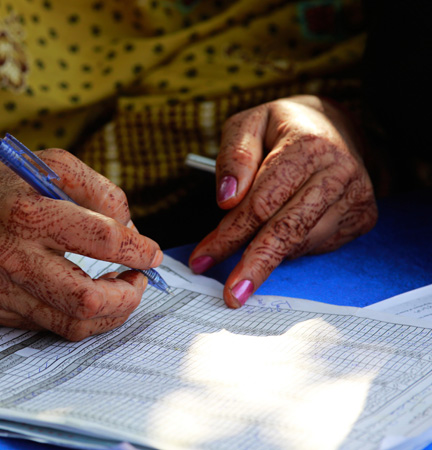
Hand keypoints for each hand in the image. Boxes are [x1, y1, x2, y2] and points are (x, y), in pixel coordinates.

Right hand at [0, 149, 161, 339]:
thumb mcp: (49, 165)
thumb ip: (98, 189)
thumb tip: (132, 228)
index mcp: (28, 212)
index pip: (102, 240)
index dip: (138, 250)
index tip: (151, 253)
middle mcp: (12, 256)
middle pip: (87, 298)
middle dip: (128, 296)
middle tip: (139, 281)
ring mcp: (2, 290)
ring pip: (72, 324)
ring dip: (109, 314)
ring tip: (120, 292)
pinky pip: (50, 325)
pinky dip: (79, 315)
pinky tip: (86, 296)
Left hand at [188, 95, 376, 307]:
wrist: (330, 127)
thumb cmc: (279, 129)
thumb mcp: (246, 125)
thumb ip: (233, 157)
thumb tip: (227, 200)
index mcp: (308, 146)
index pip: (262, 202)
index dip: (229, 234)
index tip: (203, 259)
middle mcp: (339, 172)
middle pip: (287, 230)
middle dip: (254, 265)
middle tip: (230, 295)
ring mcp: (356, 197)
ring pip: (301, 243)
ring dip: (267, 259)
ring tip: (242, 265)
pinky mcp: (362, 217)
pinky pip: (316, 246)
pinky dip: (290, 250)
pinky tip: (276, 238)